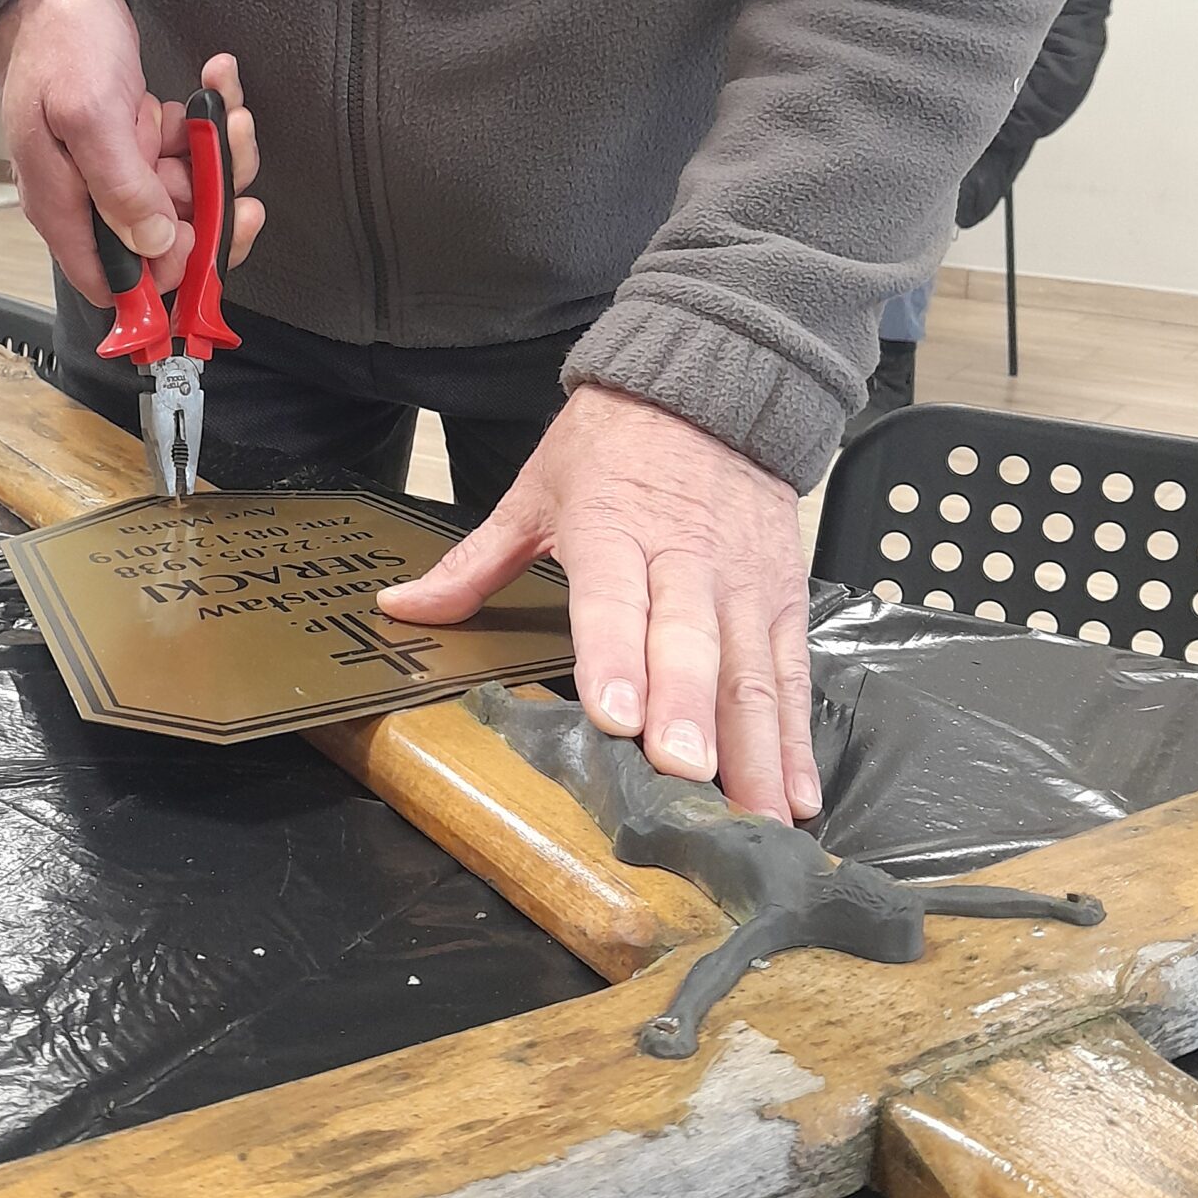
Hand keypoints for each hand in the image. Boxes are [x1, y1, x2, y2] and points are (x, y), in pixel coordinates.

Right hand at [0, 0, 263, 304]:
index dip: (162, 274)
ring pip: (185, 194)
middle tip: (231, 164)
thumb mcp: (88, 114)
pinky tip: (214, 85)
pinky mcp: (138, 143)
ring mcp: (117, 171)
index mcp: (63, 207)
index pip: (113, 283)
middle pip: (163, 241)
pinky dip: (205, 124)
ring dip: (217, 155)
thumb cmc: (59, 45)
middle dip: (208, 205)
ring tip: (227, 111)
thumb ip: (118, 185)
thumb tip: (153, 245)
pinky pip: (185, 152)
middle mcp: (90, 199)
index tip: (201, 238)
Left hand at [378, 384, 818, 822]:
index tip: (616, 717)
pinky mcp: (782, 598)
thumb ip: (474, 563)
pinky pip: (792, 675)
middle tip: (683, 773)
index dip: (616, 659)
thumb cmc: (616, 440)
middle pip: (690, 643)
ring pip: (751, 671)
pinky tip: (797, 797)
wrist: (710, 382)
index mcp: (614, 530)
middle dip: (687, 712)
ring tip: (753, 816)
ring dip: (753, 747)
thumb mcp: (536, 488)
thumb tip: (401, 609)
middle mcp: (685, 561)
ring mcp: (741, 584)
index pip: (614, 601)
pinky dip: (797, 740)